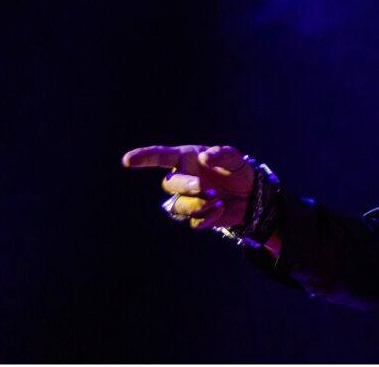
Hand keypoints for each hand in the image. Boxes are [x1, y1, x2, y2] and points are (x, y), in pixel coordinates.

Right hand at [122, 144, 253, 229]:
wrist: (251, 194)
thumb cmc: (238, 170)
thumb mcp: (235, 159)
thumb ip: (222, 155)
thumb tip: (205, 157)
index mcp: (187, 158)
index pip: (161, 156)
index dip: (144, 157)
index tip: (127, 160)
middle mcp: (182, 178)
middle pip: (169, 184)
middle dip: (186, 186)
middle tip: (205, 187)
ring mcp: (186, 198)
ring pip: (178, 206)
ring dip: (197, 204)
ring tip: (217, 199)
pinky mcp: (195, 216)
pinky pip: (192, 222)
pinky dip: (207, 217)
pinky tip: (220, 209)